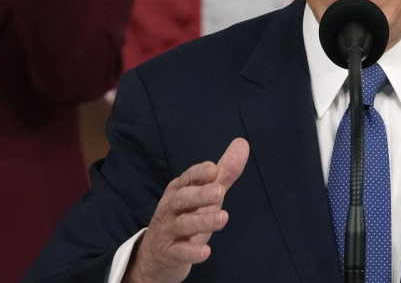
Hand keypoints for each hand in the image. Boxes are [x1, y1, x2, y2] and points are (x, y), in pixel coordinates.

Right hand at [124, 138, 249, 282]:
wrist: (157, 257)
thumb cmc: (185, 218)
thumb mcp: (205, 195)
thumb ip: (224, 173)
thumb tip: (243, 143)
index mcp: (179, 190)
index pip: (187, 179)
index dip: (198, 174)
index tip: (213, 170)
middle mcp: (170, 208)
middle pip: (182, 199)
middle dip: (200, 194)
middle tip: (220, 192)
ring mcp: (168, 231)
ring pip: (182, 224)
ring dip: (202, 221)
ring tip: (223, 218)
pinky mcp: (169, 254)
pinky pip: (179, 252)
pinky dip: (191, 252)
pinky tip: (206, 252)